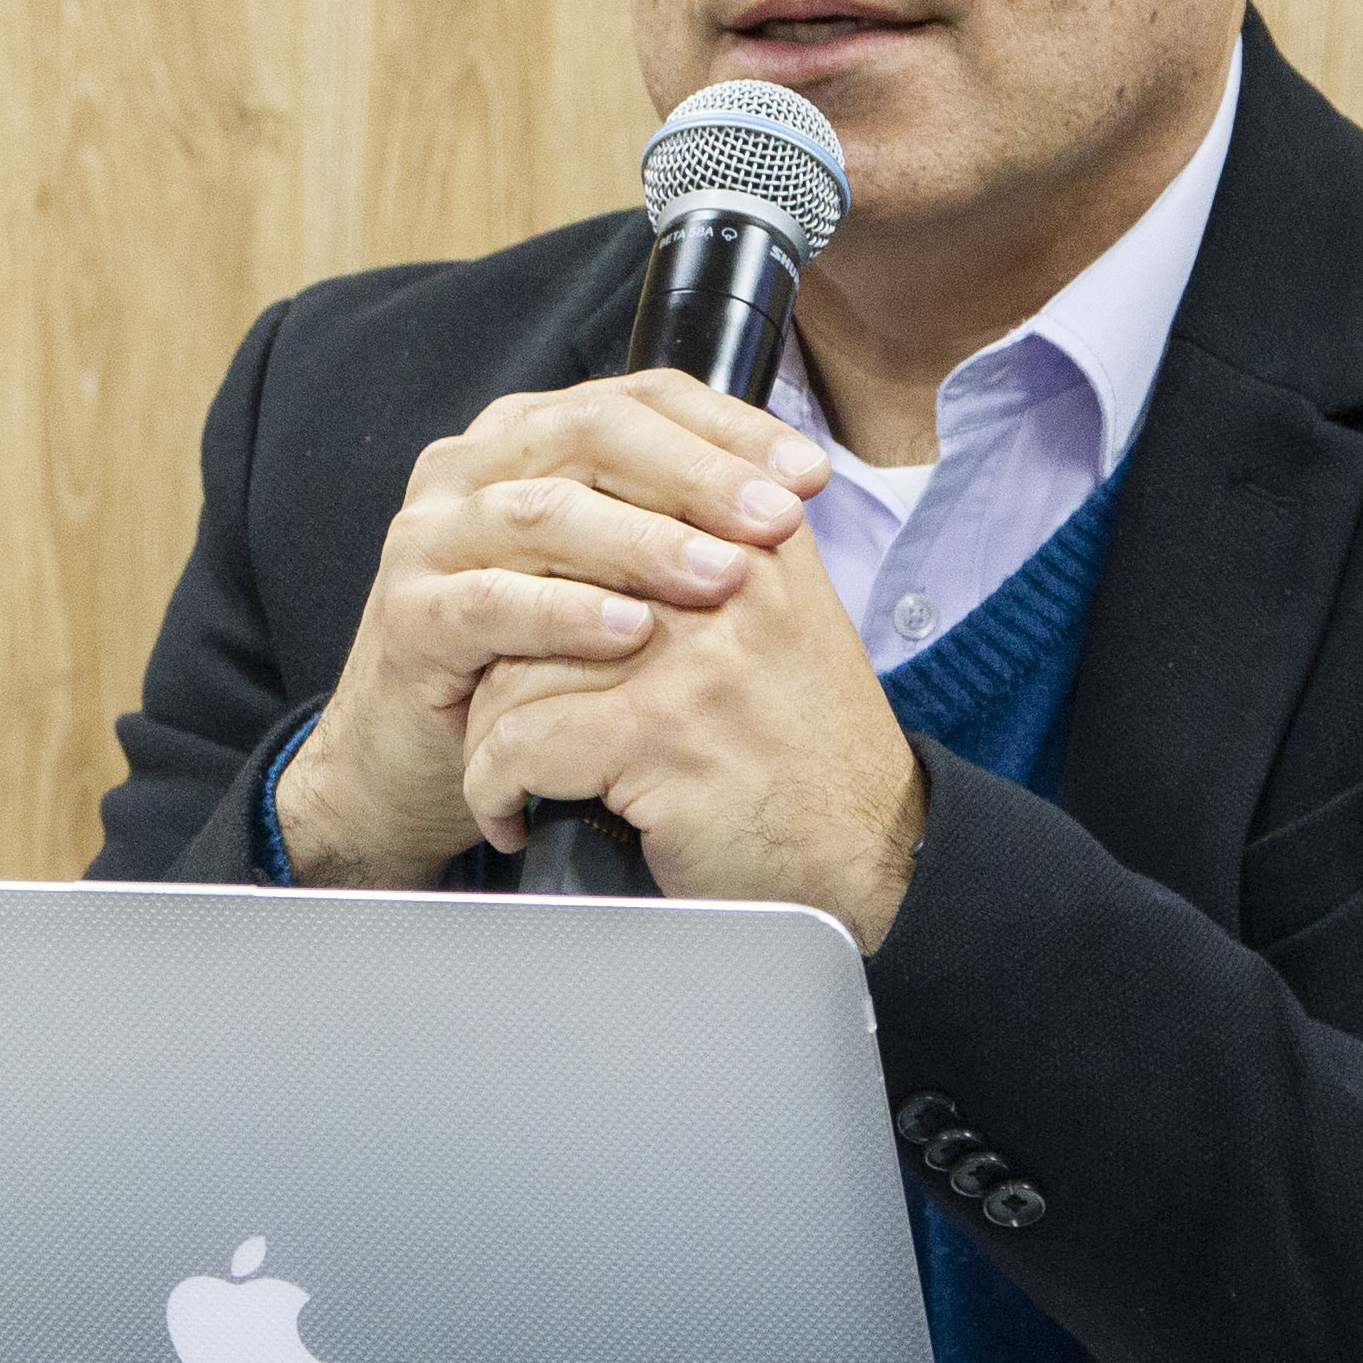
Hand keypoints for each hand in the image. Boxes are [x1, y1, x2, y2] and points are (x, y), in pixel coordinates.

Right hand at [274, 374, 829, 890]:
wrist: (415, 762)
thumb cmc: (531, 662)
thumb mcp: (608, 575)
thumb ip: (671, 521)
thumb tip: (791, 492)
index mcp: (527, 437)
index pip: (638, 399)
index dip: (729, 428)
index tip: (808, 475)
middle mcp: (472, 468)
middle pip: (592, 435)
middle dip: (697, 474)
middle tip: (777, 517)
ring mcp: (429, 537)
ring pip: (543, 511)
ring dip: (642, 542)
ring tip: (722, 575)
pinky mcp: (408, 615)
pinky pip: (489, 603)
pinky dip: (565, 613)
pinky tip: (631, 631)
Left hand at [460, 524, 928, 952]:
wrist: (872, 860)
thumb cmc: (809, 754)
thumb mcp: (777, 624)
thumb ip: (704, 561)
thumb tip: (589, 521)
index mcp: (750, 542)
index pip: (601, 501)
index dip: (535, 565)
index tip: (512, 621)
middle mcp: (724, 582)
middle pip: (546, 576)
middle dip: (502, 650)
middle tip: (490, 701)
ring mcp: (690, 658)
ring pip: (517, 660)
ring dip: (491, 729)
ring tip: (506, 769)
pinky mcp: (658, 736)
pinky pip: (521, 743)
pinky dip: (497, 788)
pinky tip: (516, 812)